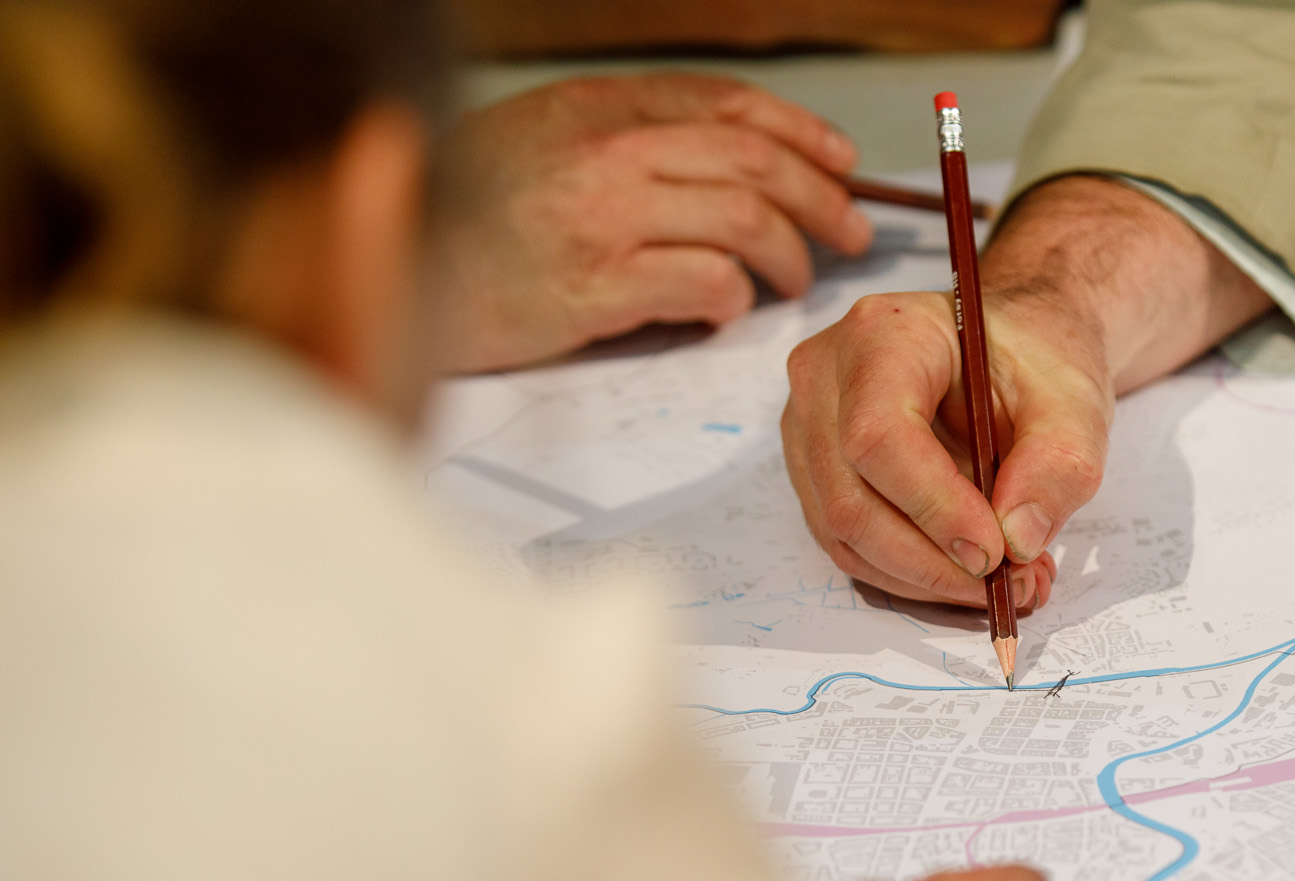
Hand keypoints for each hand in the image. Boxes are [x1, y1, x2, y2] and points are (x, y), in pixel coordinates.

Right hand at [436, 74, 872, 372]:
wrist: (393, 271)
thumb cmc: (466, 216)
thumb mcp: (539, 139)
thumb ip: (622, 138)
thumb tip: (728, 167)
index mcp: (596, 107)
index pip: (727, 104)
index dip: (800, 131)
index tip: (841, 162)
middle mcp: (605, 151)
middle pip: (752, 160)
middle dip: (819, 197)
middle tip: (850, 231)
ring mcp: (601, 218)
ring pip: (743, 221)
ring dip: (787, 255)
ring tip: (793, 281)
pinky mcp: (595, 287)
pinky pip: (705, 284)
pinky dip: (732, 300)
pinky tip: (726, 311)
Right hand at [781, 175, 1272, 605]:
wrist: (1013, 341)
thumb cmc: (1036, 356)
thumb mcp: (1073, 400)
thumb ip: (1058, 465)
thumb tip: (1018, 542)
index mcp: (884, 336)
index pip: (879, 437)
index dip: (935, 509)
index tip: (997, 553)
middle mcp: (825, 378)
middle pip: (851, 499)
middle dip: (932, 563)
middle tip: (1009, 586)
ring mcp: (809, 427)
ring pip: (844, 535)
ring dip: (925, 579)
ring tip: (1003, 582)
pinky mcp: (818, 472)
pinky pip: (850, 545)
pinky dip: (911, 575)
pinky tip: (969, 572)